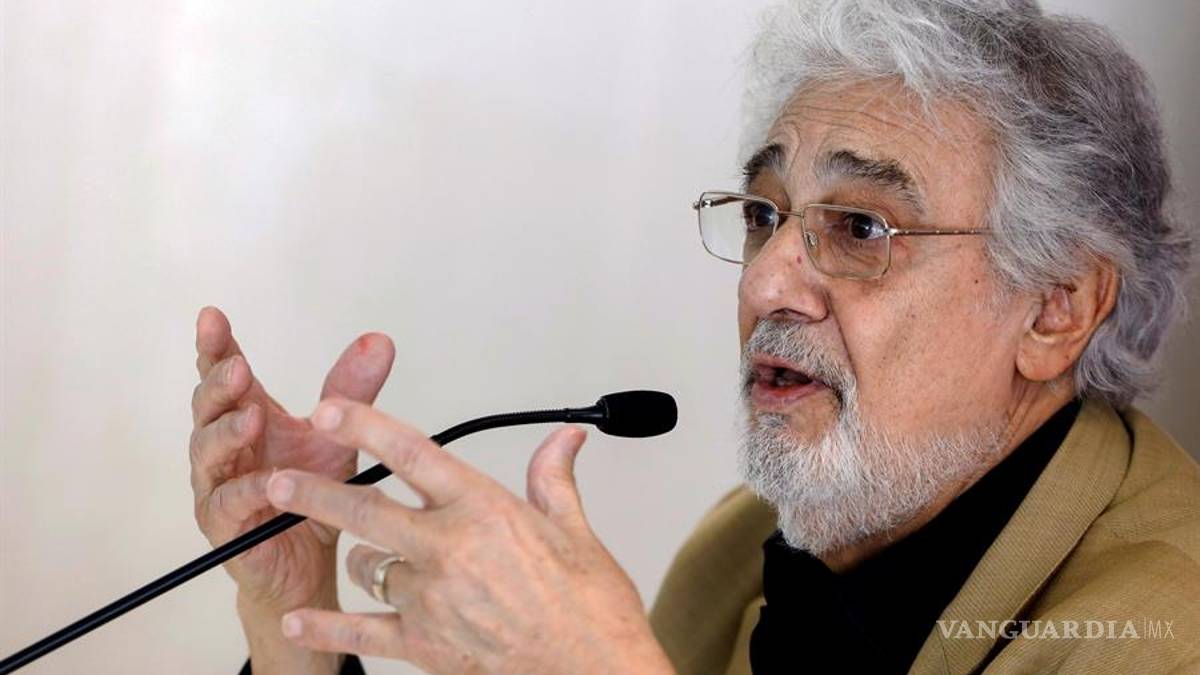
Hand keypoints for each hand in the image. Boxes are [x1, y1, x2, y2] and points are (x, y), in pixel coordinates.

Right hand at [189, 306, 394, 614]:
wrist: (312, 560)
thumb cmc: (315, 491)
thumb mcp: (338, 433)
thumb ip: (352, 388)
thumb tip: (380, 341)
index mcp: (249, 414)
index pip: (225, 373)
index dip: (217, 345)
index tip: (212, 315)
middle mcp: (226, 445)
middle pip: (208, 405)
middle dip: (218, 383)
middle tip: (236, 367)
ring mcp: (219, 483)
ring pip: (207, 451)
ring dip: (226, 432)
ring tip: (250, 417)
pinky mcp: (225, 524)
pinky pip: (228, 503)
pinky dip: (246, 490)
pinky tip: (265, 481)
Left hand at [260, 399, 675, 674]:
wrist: (593, 667)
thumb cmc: (588, 604)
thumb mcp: (575, 529)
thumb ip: (554, 477)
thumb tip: (566, 438)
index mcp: (483, 509)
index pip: (411, 453)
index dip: (363, 426)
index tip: (329, 409)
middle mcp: (447, 549)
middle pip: (364, 510)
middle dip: (313, 493)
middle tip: (280, 480)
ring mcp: (430, 599)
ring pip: (365, 566)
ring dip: (354, 556)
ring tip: (353, 554)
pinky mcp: (424, 645)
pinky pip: (360, 632)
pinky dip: (326, 627)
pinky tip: (298, 620)